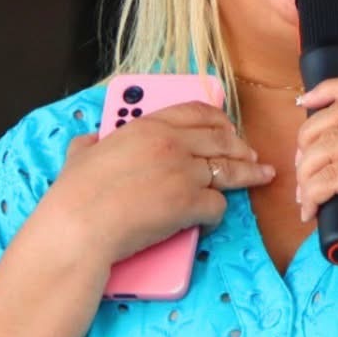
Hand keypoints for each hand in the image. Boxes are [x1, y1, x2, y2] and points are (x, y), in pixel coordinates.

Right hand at [38, 101, 277, 265]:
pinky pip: (218, 205)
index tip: (227, 126)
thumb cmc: (76, 194)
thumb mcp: (80, 155)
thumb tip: (90, 140)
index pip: (196, 111)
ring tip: (261, 176)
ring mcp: (184, 172)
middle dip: (241, 147)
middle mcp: (172, 143)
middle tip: (251, 154)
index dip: (218, 119)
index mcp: (148, 125)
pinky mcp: (191, 203)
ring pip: (229, 170)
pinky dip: (217, 214)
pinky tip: (211, 220)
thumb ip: (91, 143)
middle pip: (221, 140)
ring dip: (249, 174)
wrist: (80, 225)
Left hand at [293, 78, 337, 275]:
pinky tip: (312, 210)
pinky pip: (330, 176)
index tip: (303, 102)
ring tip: (306, 198)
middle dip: (306, 143)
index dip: (329, 90)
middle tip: (301, 172)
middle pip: (336, 116)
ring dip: (306, 174)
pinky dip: (313, 193)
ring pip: (328, 146)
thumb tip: (307, 144)